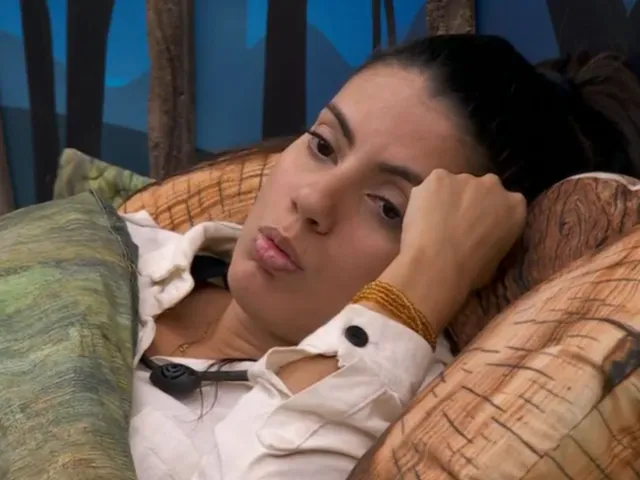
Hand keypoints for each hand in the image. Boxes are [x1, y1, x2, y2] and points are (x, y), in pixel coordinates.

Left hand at [379, 169, 525, 332]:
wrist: (437, 264)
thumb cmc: (469, 272)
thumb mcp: (497, 260)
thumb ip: (495, 239)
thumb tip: (484, 240)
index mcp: (515, 206)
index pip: (506, 204)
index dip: (489, 215)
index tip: (477, 227)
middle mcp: (494, 185)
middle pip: (481, 189)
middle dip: (470, 202)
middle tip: (454, 224)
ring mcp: (465, 178)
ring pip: (454, 186)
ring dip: (446, 199)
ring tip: (433, 223)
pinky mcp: (438, 177)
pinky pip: (432, 186)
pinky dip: (426, 198)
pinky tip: (421, 217)